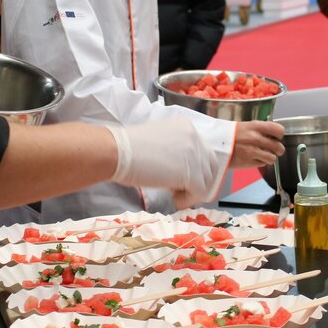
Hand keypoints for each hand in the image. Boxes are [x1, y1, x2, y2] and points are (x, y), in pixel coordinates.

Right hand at [105, 118, 219, 203]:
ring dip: (192, 191)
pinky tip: (174, 199)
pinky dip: (188, 200)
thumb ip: (175, 150)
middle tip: (181, 189)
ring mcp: (196, 155)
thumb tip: (181, 170)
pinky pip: (200, 193)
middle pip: (210, 165)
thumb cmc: (126, 148)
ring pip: (206, 181)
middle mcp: (195, 138)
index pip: (202, 150)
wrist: (117, 152)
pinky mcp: (192, 174)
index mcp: (186, 127)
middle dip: (199, 180)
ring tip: (174, 194)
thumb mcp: (158, 140)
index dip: (194, 167)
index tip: (179, 177)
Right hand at [230, 120, 284, 168]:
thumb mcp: (246, 125)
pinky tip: (254, 158)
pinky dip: (260, 162)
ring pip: (273, 158)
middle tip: (273, 149)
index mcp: (256, 126)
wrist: (215, 143)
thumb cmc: (229, 134)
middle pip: (279, 147)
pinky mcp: (249, 162)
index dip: (279, 135)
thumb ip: (260, 129)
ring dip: (269, 158)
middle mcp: (256, 139)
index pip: (279, 130)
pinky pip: (263, 164)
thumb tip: (272, 135)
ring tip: (263, 155)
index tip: (276, 137)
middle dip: (277, 149)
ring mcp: (253, 151)